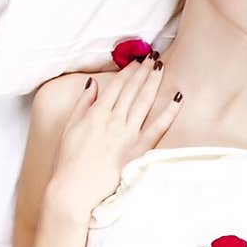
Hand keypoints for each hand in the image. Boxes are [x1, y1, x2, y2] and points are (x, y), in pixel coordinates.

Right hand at [49, 54, 183, 220]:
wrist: (74, 190)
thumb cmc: (68, 162)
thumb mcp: (69, 128)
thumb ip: (83, 105)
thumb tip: (93, 84)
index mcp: (96, 114)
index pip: (116, 86)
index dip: (127, 71)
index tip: (136, 61)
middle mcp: (114, 120)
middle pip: (132, 90)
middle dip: (143, 71)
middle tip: (153, 57)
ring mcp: (127, 134)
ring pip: (144, 102)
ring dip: (153, 82)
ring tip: (161, 67)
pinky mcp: (138, 150)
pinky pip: (158, 127)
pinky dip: (169, 112)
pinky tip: (177, 98)